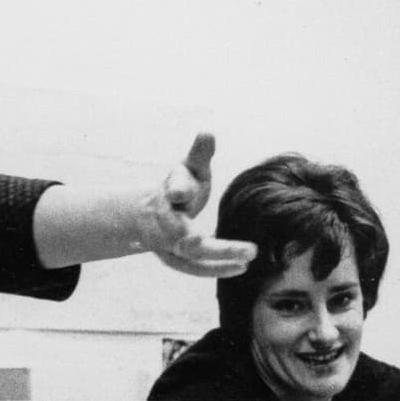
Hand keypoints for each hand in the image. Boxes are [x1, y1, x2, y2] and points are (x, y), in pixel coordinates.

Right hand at [139, 132, 256, 277]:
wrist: (150, 213)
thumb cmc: (179, 186)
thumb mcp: (188, 168)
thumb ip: (199, 153)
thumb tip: (207, 132)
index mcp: (166, 195)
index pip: (173, 190)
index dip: (177, 189)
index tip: (181, 193)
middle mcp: (163, 223)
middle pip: (184, 234)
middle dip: (215, 243)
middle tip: (248, 247)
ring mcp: (166, 245)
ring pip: (191, 256)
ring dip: (220, 259)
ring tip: (249, 257)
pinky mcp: (174, 259)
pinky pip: (194, 268)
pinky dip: (217, 269)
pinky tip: (242, 267)